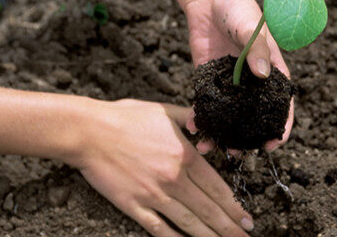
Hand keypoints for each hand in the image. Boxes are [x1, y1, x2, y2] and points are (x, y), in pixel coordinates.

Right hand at [68, 99, 253, 236]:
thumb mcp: (166, 111)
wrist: (89, 131)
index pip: (218, 187)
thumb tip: (208, 121)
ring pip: (189, 223)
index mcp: (185, 156)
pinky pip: (159, 228)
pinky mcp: (133, 205)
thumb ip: (192, 118)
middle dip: (229, 226)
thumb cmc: (126, 118)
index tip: (247, 218)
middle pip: (208, 209)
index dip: (235, 206)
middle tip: (245, 236)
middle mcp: (174, 179)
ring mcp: (154, 195)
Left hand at [183, 0, 293, 153]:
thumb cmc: (239, 9)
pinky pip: (206, 104)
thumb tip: (262, 74)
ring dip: (220, 134)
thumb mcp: (252, 28)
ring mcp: (230, 82)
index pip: (281, 104)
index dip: (280, 127)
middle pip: (253, 117)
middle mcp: (252, 82)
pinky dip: (200, 117)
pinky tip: (194, 127)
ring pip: (228, 116)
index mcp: (271, 71)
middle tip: (237, 153)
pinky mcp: (208, 79)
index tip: (272, 145)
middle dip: (246, 139)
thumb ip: (257, 50)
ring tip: (210, 148)